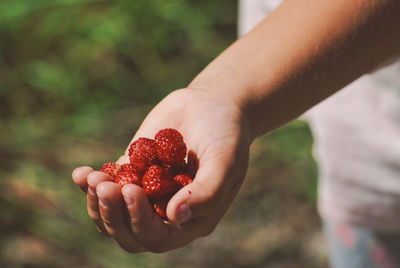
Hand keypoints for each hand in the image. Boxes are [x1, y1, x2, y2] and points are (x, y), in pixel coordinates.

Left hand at [72, 88, 251, 252]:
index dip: (140, 222)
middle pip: (130, 233)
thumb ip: (207, 192)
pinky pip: (107, 187)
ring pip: (113, 216)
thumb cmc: (226, 133)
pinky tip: (81, 173)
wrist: (212, 104)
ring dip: (97, 202)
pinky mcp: (132, 172)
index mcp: (192, 218)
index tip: (132, 191)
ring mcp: (148, 193)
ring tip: (92, 177)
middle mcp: (167, 211)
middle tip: (105, 186)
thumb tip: (173, 217)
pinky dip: (90, 185)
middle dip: (113, 215)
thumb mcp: (225, 160)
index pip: (159, 237)